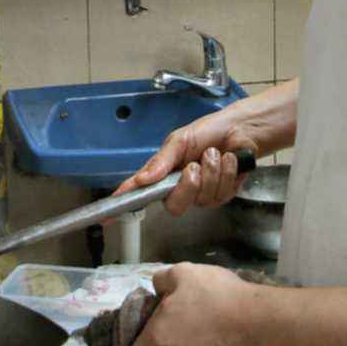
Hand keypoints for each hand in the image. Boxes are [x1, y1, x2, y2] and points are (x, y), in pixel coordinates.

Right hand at [114, 119, 258, 217]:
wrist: (239, 129)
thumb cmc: (208, 131)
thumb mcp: (180, 140)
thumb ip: (161, 160)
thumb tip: (142, 179)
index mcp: (164, 173)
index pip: (140, 191)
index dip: (124, 204)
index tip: (107, 216)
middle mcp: (179, 187)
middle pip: (175, 206)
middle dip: (188, 186)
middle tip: (194, 166)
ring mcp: (201, 194)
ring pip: (202, 199)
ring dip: (212, 172)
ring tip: (215, 154)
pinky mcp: (222, 194)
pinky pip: (221, 194)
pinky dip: (227, 173)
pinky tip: (229, 161)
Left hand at [127, 264, 260, 345]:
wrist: (255, 316)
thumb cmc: (213, 294)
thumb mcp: (181, 273)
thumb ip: (161, 281)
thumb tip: (158, 288)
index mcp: (158, 340)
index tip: (143, 334)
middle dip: (166, 334)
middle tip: (179, 311)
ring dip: (186, 340)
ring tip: (203, 315)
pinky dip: (205, 344)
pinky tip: (217, 326)